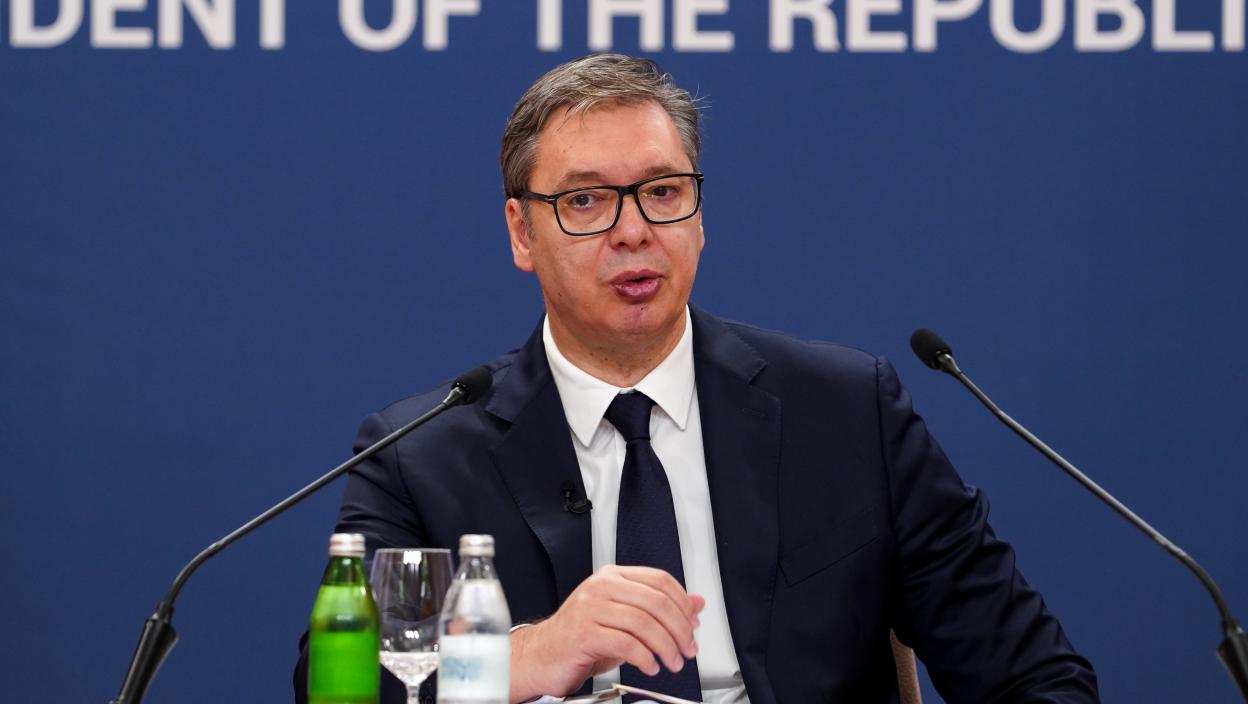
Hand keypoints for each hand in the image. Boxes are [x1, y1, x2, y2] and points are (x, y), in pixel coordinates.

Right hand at [509, 564, 704, 702]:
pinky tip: (650, 666)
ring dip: (665, 647)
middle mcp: (601, 586)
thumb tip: (696, 605)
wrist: (542, 655)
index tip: (693, 626)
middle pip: (656, 601)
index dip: (683, 604)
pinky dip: (645, 658)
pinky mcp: (583, 632)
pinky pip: (625, 643)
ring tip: (671, 662)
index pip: (660, 580)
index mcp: (613, 576)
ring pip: (643, 623)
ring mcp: (590, 607)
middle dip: (679, 630)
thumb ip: (659, 610)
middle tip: (688, 649)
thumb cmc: (581, 637)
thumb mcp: (626, 619)